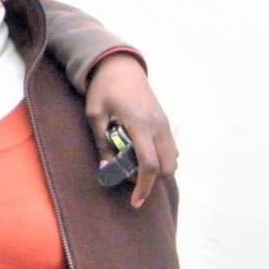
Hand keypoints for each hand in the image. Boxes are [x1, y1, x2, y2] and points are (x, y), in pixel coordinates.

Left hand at [85, 53, 177, 207]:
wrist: (121, 67)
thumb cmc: (104, 89)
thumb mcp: (95, 115)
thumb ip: (102, 143)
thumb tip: (105, 169)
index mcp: (140, 125)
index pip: (149, 164)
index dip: (143, 186)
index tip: (135, 201)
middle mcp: (158, 127)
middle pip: (167, 167)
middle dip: (150, 180)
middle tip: (126, 177)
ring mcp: (165, 124)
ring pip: (173, 159)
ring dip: (157, 170)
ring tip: (131, 165)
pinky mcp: (165, 122)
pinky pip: (171, 149)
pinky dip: (160, 159)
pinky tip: (140, 154)